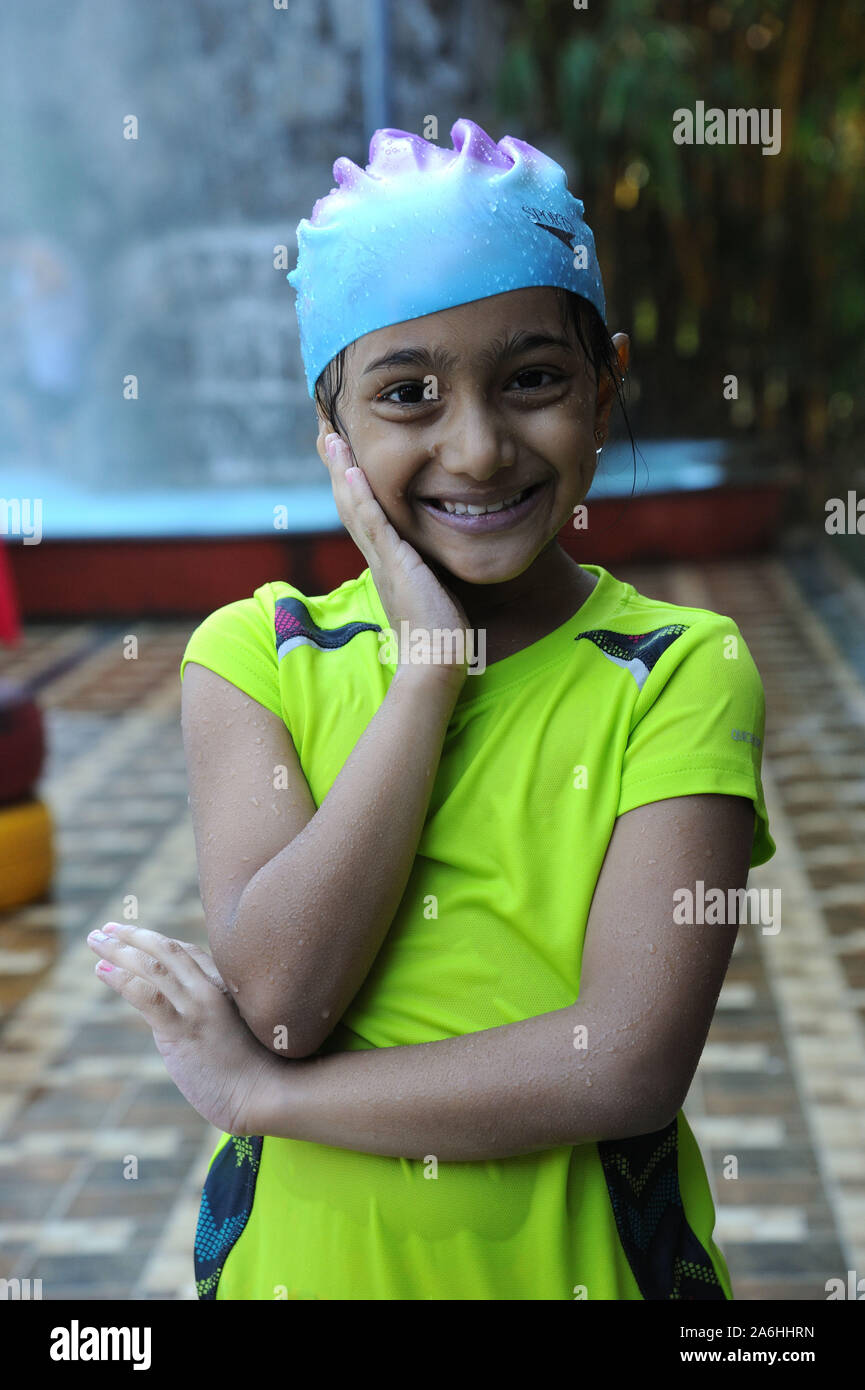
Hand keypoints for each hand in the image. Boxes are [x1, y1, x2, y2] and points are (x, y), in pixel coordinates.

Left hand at [85, 923, 283, 1135]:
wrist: (265, 1094)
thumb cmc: (254, 1071)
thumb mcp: (235, 1031)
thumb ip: (212, 1016)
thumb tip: (184, 1022)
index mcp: (227, 985)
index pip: (187, 952)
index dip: (157, 941)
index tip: (133, 935)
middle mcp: (213, 988)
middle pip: (167, 950)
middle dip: (133, 936)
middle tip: (106, 928)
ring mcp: (199, 1007)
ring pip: (153, 967)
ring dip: (119, 950)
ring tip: (95, 940)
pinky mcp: (184, 1030)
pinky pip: (147, 996)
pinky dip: (121, 980)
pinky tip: (102, 970)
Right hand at [322, 432, 469, 679]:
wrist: (437, 662)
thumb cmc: (440, 636)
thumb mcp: (431, 593)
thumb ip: (427, 574)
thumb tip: (433, 566)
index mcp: (385, 562)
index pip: (362, 513)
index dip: (350, 482)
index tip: (342, 451)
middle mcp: (377, 558)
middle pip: (349, 503)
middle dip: (338, 466)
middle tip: (325, 430)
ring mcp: (383, 561)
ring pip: (354, 507)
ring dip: (341, 470)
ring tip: (329, 436)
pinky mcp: (396, 565)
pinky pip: (373, 524)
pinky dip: (361, 496)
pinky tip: (353, 470)